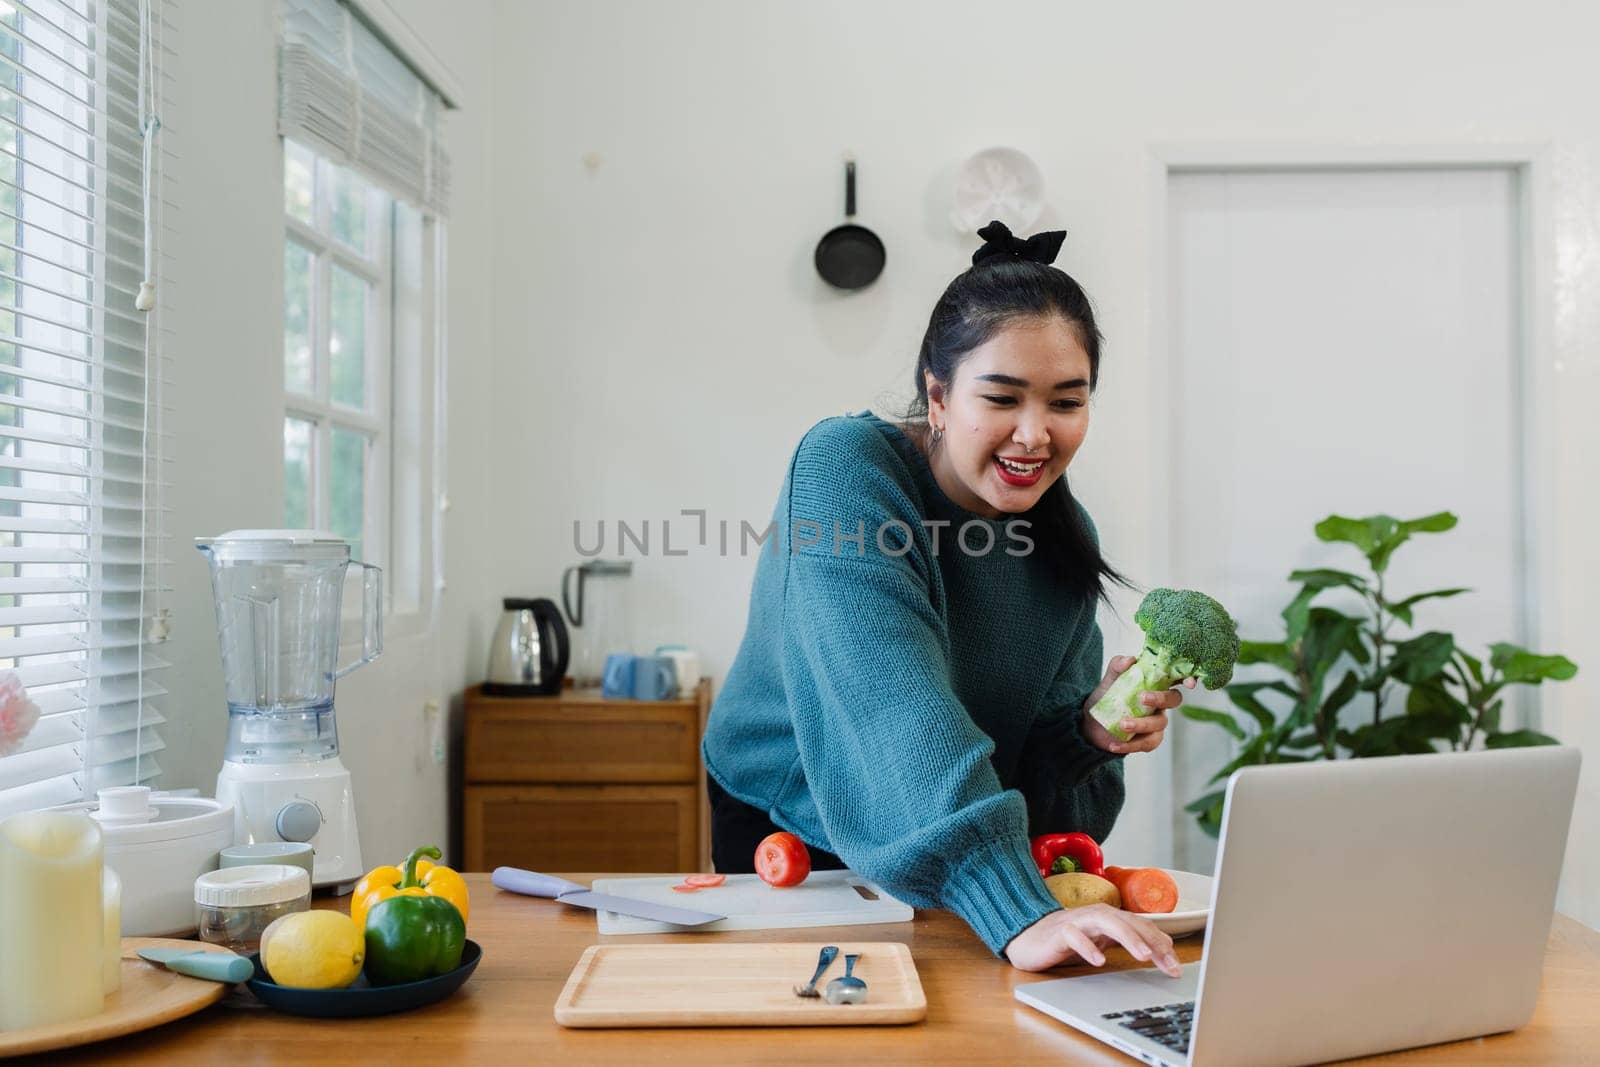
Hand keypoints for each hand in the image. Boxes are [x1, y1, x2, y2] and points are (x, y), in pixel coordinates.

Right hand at [1005, 903, 1181, 975]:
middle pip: (1130, 922)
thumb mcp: (1103, 941)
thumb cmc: (1068, 940)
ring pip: (1107, 922)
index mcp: (1111, 917)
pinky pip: (1075, 936)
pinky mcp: (1059, 932)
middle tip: (1169, 964)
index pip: (1142, 927)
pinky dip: (1088, 947)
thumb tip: (1163, 948)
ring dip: (1128, 937)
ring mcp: (1078, 921)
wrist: (1028, 937)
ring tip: (1143, 956)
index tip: (1177, 968)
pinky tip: (1099, 961)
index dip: (1162, 945)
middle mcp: (1097, 915)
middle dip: (1152, 942)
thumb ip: (1129, 941)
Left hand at [1079, 655, 1195, 754]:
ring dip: (1141, 724)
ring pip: (1159, 724)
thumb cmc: (1108, 696)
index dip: (1188, 679)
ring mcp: (1157, 722)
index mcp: (1156, 684)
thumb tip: (1129, 660)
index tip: (1190, 683)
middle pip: (1174, 700)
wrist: (1094, 722)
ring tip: (1122, 725)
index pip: (1177, 678)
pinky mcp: (1148, 740)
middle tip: (1142, 697)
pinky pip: (1146, 743)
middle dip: (1161, 698)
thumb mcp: (1110, 679)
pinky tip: (1113, 744)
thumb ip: (1118, 666)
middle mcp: (1161, 703)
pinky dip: (1129, 745)